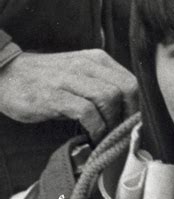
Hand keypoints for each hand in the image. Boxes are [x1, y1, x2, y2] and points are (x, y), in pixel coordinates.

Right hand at [0, 49, 137, 142]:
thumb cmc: (45, 81)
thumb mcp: (78, 76)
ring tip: (105, 137)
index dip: (135, 107)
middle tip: (120, 134)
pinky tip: (91, 138)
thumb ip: (101, 87)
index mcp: (96, 60)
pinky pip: (87, 112)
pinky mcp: (54, 95)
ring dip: (111, 123)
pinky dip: (95, 129)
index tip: (130, 126)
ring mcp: (69, 79)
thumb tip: (126, 114)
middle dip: (127, 116)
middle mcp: (85, 65)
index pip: (130, 82)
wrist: (4, 75)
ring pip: (108, 98)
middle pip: (125, 90)